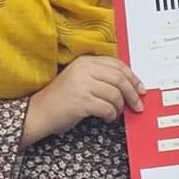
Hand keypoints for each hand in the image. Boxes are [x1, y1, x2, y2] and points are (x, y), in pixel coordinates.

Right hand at [21, 55, 144, 148]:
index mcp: (85, 61)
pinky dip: (111, 115)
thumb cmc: (61, 99)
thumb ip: (101, 77)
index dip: (132, 77)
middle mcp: (84, 69)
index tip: (140, 88)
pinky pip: (107, 107)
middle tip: (138, 105)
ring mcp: (82, 84)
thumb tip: (131, 86)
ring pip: (115, 94)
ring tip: (115, 113)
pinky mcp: (81, 100)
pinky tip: (107, 118)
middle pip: (120, 79)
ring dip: (120, 107)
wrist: (37, 113)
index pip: (117, 65)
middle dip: (132, 93)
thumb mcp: (81, 80)